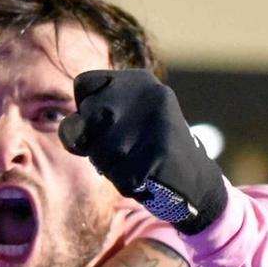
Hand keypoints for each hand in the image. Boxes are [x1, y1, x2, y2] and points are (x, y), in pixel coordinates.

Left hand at [60, 70, 226, 233]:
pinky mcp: (163, 151)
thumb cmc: (142, 153)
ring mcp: (158, 121)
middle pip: (88, 116)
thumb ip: (85, 122)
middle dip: (96, 144)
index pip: (83, 84)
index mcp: (138, 80)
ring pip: (102, 151)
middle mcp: (150, 92)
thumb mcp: (116, 126)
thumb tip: (72, 131)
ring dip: (112, 168)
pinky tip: (147, 179)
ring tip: (137, 165)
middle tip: (124, 152)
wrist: (195, 180)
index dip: (86, 114)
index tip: (109, 127)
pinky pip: (121, 177)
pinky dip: (128, 186)